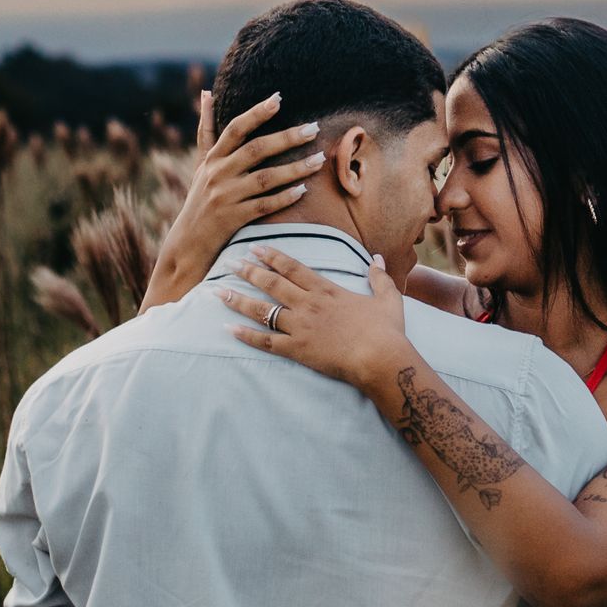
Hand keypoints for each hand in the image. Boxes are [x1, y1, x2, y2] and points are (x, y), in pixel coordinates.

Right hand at [144, 92, 325, 309]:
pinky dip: (284, 198)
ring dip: (295, 168)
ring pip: (265, 178)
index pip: (235, 129)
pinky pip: (264, 206)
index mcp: (213, 159)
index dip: (256, 113)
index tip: (278, 98)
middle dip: (287, 137)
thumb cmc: (200, 199)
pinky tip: (304, 190)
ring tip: (319, 160)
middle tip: (314, 127)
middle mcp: (218, 174)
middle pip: (256, 150)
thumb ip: (207, 131)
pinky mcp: (233, 219)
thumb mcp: (201, 164)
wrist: (187, 243)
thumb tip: (207, 94)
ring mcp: (225, 197)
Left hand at [220, 246, 411, 393]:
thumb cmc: (387, 330)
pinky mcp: (297, 349)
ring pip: (263, 310)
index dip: (272, 257)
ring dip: (238, 300)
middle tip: (230, 263)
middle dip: (249, 272)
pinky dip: (246, 336)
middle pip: (272, 284)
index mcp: (327, 290)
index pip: (293, 268)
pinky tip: (228, 329)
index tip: (255, 248)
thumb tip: (376, 257)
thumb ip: (379, 277)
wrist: (380, 359)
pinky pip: (265, 341)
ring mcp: (300, 327)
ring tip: (218, 292)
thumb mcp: (388, 299)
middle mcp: (308, 304)